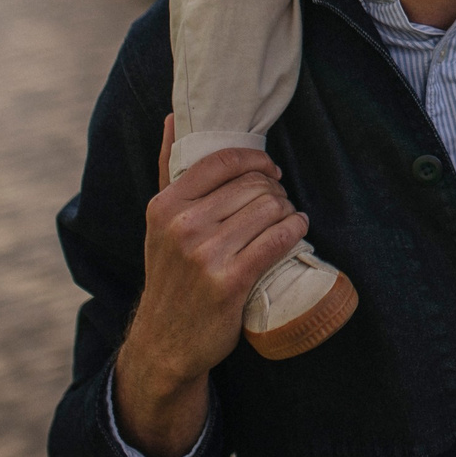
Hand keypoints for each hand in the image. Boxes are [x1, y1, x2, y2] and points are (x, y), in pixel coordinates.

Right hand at [114, 115, 306, 456]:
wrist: (166, 340)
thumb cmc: (170, 273)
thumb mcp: (159, 222)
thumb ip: (166, 167)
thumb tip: (173, 115)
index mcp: (164, 205)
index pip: (223, 160)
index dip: (256, 160)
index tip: (269, 170)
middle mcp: (182, 226)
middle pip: (252, 184)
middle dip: (274, 189)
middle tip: (279, 202)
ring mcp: (206, 255)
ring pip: (270, 208)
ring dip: (288, 210)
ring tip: (286, 218)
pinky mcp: (230, 281)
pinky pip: (277, 239)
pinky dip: (294, 230)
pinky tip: (296, 230)